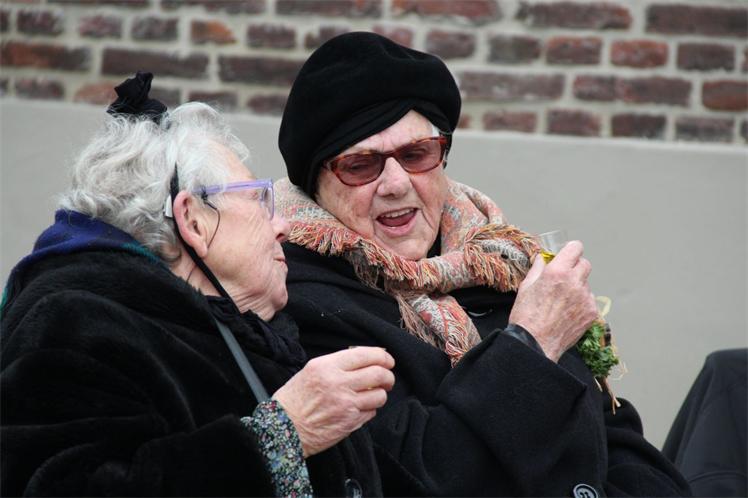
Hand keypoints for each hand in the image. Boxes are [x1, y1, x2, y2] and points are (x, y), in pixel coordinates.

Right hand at [273, 346, 394, 456]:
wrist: (283, 429)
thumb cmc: (295, 399)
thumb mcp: (311, 370)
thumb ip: (337, 364)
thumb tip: (365, 359)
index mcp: (327, 366)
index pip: (366, 355)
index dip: (383, 356)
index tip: (387, 360)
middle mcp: (338, 383)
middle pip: (378, 374)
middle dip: (388, 376)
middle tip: (387, 378)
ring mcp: (346, 404)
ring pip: (380, 395)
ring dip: (380, 394)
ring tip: (373, 394)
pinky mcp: (350, 422)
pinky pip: (372, 412)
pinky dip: (370, 409)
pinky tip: (359, 408)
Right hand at [508, 240, 597, 361]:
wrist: (535, 344)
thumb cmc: (527, 317)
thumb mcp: (526, 287)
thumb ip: (538, 269)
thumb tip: (542, 259)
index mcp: (557, 272)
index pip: (576, 248)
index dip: (571, 251)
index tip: (567, 255)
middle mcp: (575, 282)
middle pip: (585, 264)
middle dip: (575, 267)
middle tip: (564, 278)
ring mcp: (586, 298)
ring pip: (586, 284)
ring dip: (577, 287)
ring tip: (561, 302)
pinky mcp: (592, 313)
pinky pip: (589, 301)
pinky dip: (581, 303)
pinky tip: (567, 313)